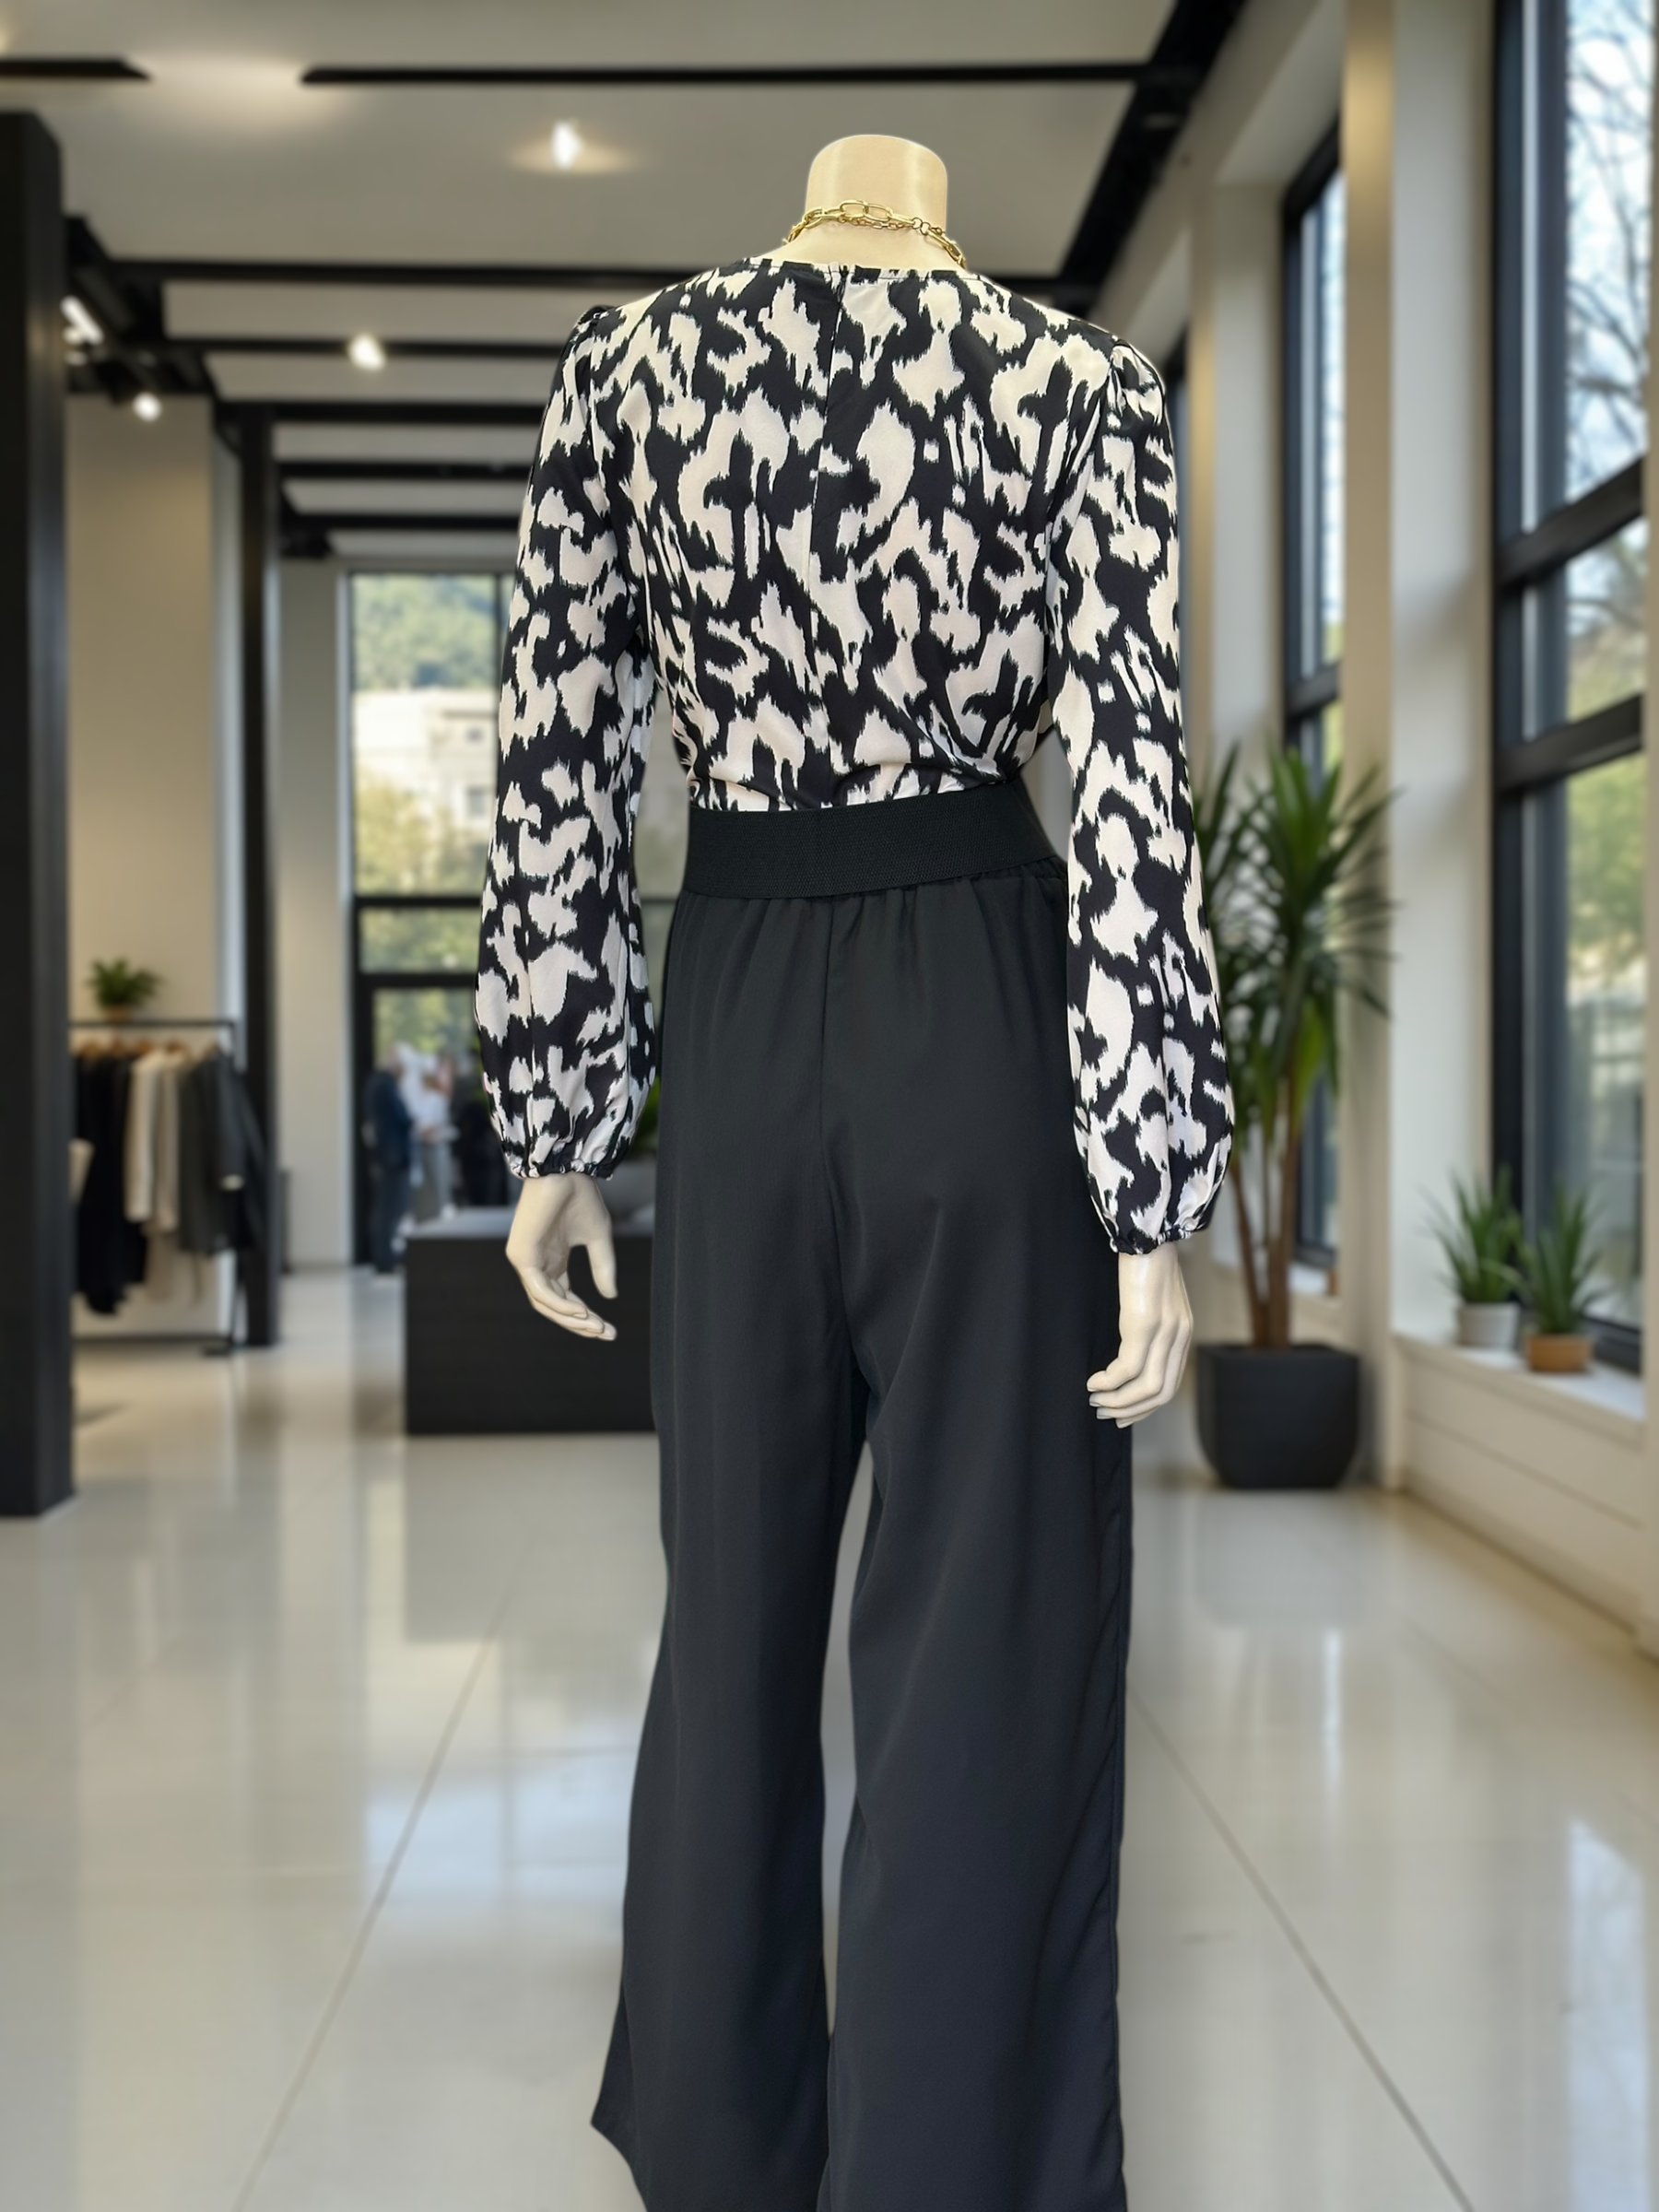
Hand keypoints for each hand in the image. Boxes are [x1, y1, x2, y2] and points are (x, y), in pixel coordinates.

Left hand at [505, 1172, 618, 1339]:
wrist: (564, 1169)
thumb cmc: (579, 1197)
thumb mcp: (598, 1238)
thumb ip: (603, 1267)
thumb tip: (610, 1297)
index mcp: (552, 1261)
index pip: (565, 1298)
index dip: (586, 1316)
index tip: (609, 1330)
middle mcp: (537, 1265)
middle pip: (554, 1307)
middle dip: (580, 1324)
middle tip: (606, 1334)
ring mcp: (526, 1261)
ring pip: (545, 1304)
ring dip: (571, 1319)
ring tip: (595, 1326)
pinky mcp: (520, 1256)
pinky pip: (540, 1290)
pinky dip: (560, 1304)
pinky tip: (581, 1310)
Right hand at [1088, 1245, 1191, 1426]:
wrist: (1148, 1231)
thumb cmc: (1145, 1261)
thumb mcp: (1153, 1299)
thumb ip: (1151, 1325)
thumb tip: (1130, 1350)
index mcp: (1181, 1333)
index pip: (1169, 1384)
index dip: (1144, 1406)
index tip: (1120, 1413)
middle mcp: (1178, 1337)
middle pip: (1160, 1393)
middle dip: (1130, 1410)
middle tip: (1102, 1411)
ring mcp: (1164, 1332)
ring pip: (1145, 1387)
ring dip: (1117, 1400)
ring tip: (1094, 1399)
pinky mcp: (1144, 1324)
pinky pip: (1127, 1368)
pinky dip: (1108, 1381)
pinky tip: (1092, 1380)